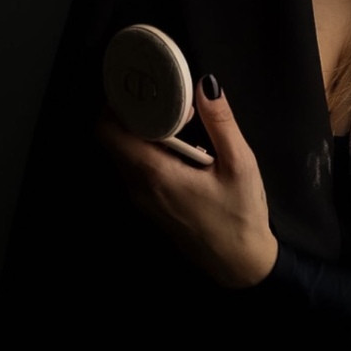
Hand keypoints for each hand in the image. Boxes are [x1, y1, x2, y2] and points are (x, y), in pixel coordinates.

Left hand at [97, 75, 277, 287]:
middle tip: (157, 91)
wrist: (242, 266)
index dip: (115, 105)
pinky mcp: (152, 206)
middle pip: (113, 141)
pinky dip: (146, 148)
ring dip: (138, 131)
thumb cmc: (241, 216)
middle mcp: (138, 188)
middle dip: (129, 113)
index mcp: (154, 174)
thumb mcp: (240, 164)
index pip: (109, 133)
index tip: (138, 85)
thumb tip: (205, 84)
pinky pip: (136, 169)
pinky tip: (176, 140)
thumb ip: (221, 123)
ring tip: (168, 111)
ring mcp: (142, 200)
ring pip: (123, 155)